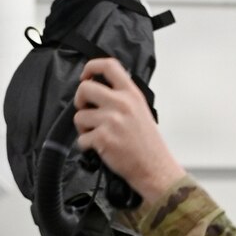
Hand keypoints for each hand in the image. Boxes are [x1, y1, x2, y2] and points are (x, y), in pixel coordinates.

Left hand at [73, 57, 184, 204]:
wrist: (156, 170)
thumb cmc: (150, 146)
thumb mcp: (141, 112)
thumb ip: (123, 99)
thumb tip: (99, 92)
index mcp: (132, 95)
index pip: (108, 66)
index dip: (91, 67)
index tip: (85, 77)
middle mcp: (121, 104)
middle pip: (85, 88)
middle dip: (79, 100)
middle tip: (86, 110)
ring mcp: (111, 121)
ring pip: (79, 116)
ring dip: (83, 128)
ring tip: (97, 136)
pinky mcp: (103, 138)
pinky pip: (81, 138)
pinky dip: (86, 146)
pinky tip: (100, 149)